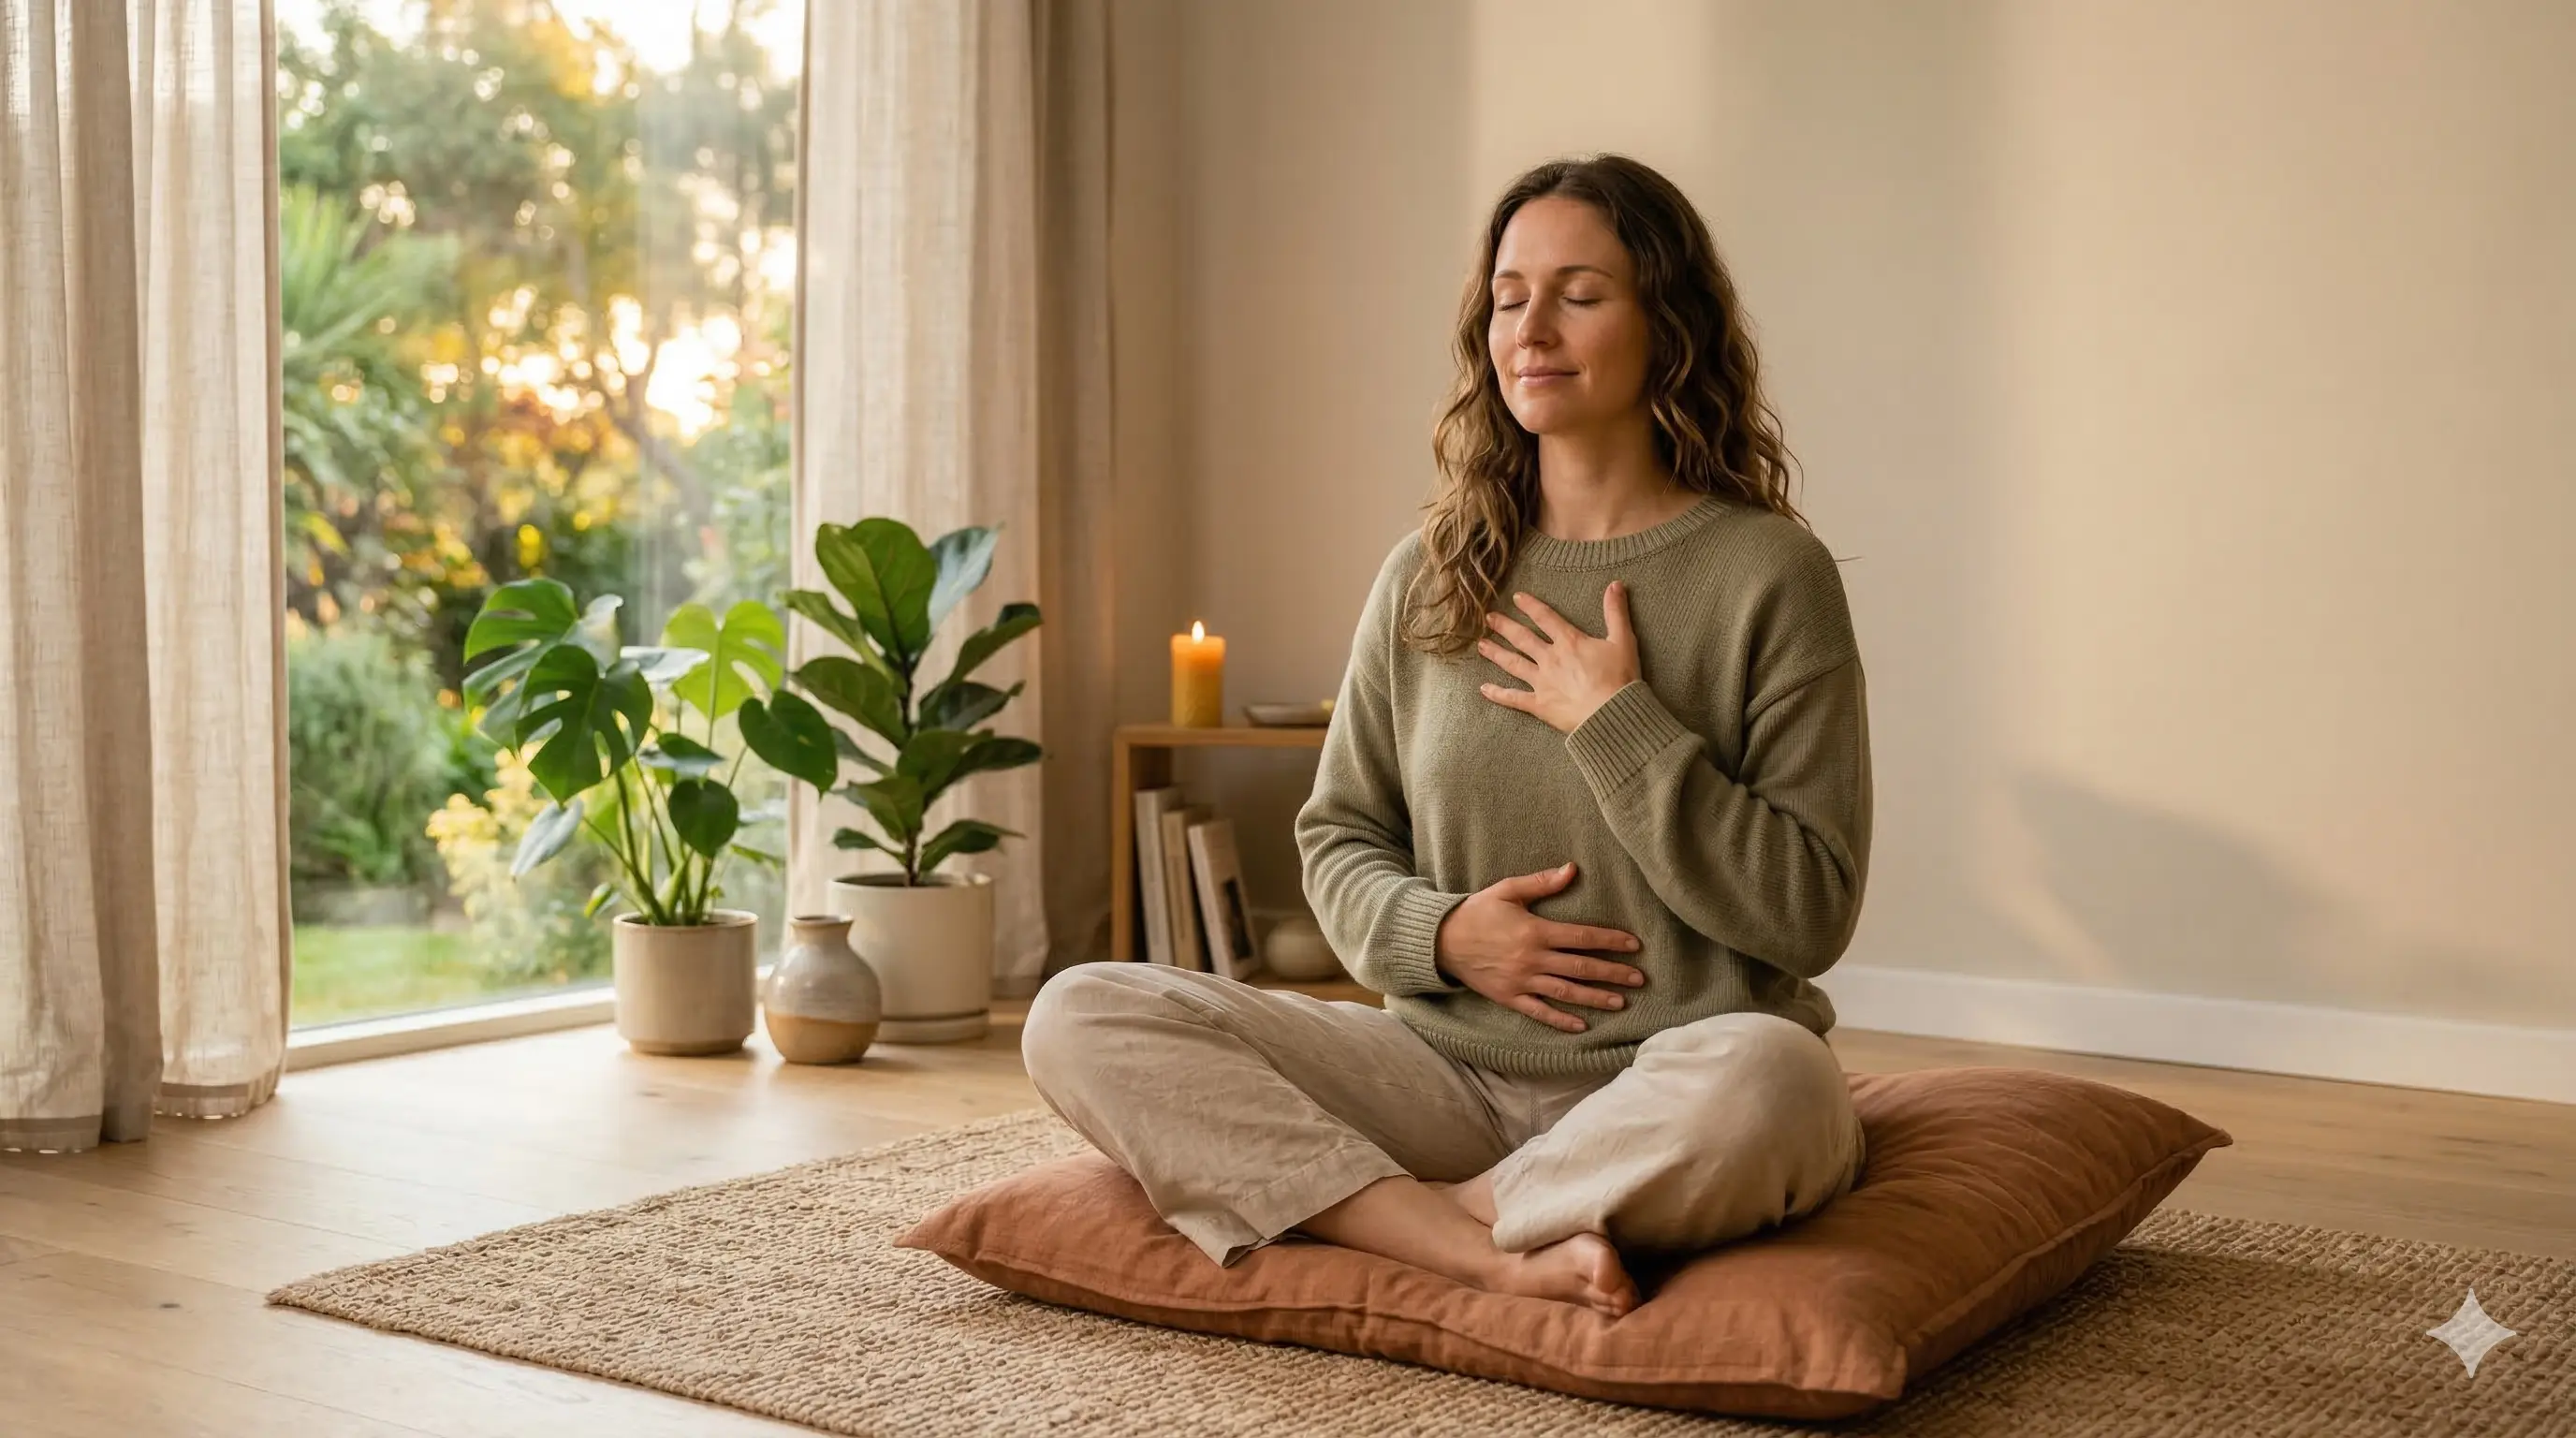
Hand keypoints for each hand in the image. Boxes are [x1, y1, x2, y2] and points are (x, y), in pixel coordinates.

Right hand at [1433, 862, 1646, 1032]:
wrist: (1442, 941)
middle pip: (1581, 968)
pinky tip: (1581, 1026)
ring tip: (1620, 1003)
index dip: (1611, 941)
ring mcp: (1521, 981)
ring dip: (1595, 999)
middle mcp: (1532, 959)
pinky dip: (1561, 1020)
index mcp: (1535, 931)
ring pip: (1566, 993)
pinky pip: (1539, 1012)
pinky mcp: (1510, 997)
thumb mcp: (1507, 890)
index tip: (1634, 945)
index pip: (1583, 937)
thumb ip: (1542, 882)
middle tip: (1639, 978)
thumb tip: (1572, 869)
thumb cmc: (1477, 912)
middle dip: (1613, 973)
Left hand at [1477, 581, 1639, 734]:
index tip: (1516, 598)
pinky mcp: (1539, 704)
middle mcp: (1550, 659)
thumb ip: (1616, 612)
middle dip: (1504, 626)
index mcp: (1569, 642)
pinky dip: (1498, 694)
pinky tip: (1483, 689)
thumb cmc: (1620, 678)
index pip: (1545, 618)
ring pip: (1513, 663)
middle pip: (1522, 638)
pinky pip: (1514, 698)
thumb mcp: (1623, 640)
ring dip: (1495, 653)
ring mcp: (1542, 682)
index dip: (1531, 606)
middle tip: (1489, 618)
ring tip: (1480, 644)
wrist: (1612, 713)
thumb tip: (1615, 584)